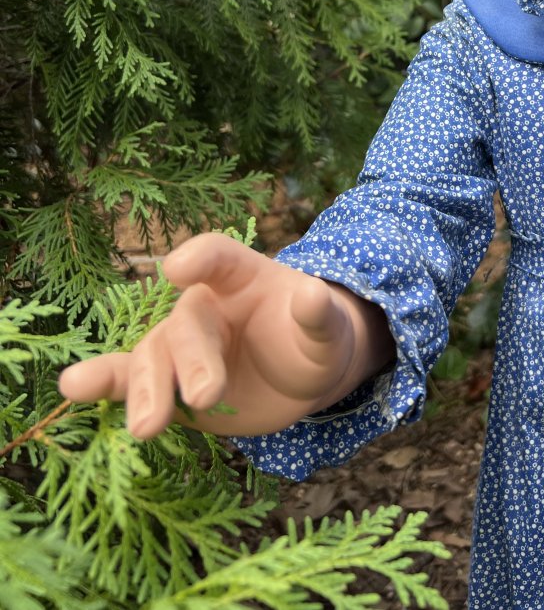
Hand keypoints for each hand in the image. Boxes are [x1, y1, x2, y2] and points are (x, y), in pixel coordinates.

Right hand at [59, 233, 393, 439]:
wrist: (302, 375)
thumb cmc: (315, 339)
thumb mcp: (329, 331)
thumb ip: (319, 316)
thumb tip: (313, 296)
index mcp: (243, 277)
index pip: (220, 257)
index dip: (200, 259)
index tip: (179, 269)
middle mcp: (204, 305)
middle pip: (188, 325)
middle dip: (192, 361)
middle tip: (206, 397)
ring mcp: (182, 345)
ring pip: (153, 357)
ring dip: (147, 390)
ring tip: (147, 427)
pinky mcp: (167, 384)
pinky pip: (128, 379)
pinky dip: (102, 383)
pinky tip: (73, 386)